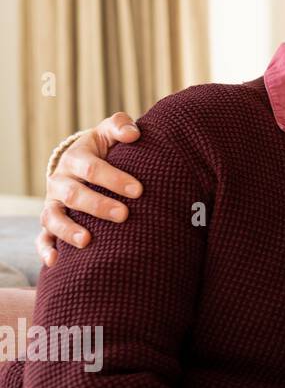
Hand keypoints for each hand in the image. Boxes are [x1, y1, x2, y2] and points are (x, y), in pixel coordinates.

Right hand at [37, 112, 142, 268]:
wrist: (81, 165)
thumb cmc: (104, 149)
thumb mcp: (108, 133)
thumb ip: (120, 126)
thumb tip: (133, 133)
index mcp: (75, 158)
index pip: (91, 168)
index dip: (113, 178)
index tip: (138, 190)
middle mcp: (60, 182)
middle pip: (74, 195)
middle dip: (98, 205)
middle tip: (123, 215)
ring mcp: (53, 203)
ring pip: (54, 217)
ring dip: (68, 230)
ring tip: (87, 241)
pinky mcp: (50, 222)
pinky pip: (42, 237)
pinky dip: (46, 250)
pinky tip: (56, 262)